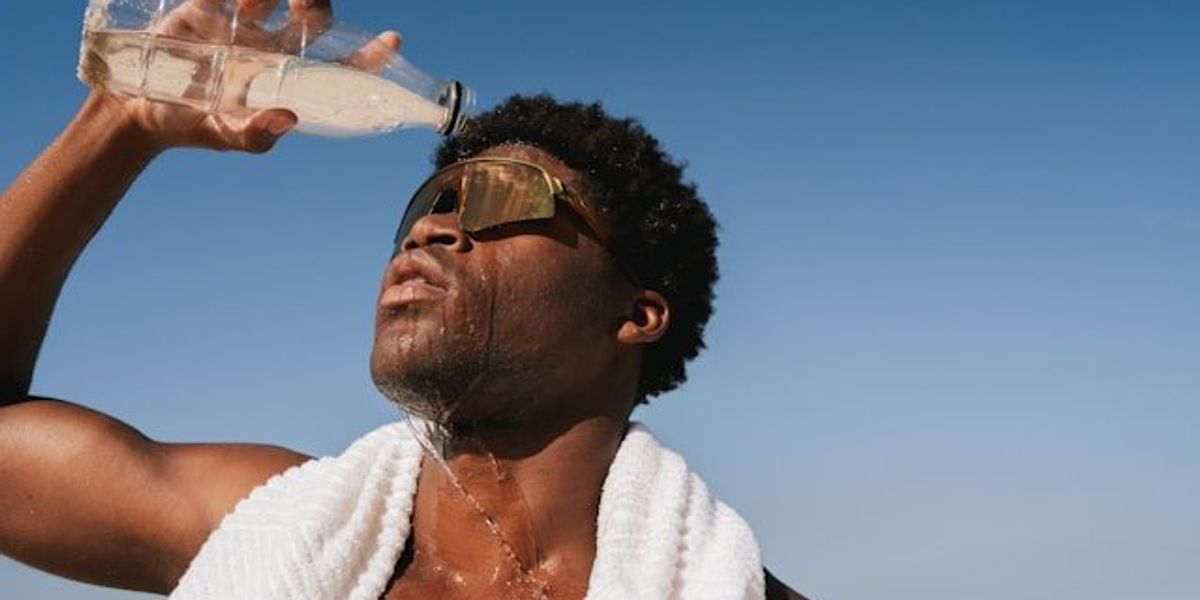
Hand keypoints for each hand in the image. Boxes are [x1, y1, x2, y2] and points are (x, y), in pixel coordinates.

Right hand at [92, 0, 399, 153]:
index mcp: (286, 78)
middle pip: (314, 19)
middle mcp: (273, 47)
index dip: (369, 55)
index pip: (340, 64)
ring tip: (250, 3)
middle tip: (301, 1)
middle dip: (317, 4)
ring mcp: (244, 25)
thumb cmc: (191, 127)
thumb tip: (288, 118)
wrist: (138, 111)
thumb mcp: (225, 135)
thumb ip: (256, 133)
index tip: (394, 40)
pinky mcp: (209, 7)